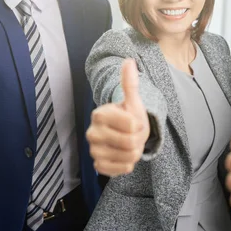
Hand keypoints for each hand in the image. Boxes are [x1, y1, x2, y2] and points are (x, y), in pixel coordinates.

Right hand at [86, 59, 149, 176]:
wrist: (124, 135)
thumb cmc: (128, 116)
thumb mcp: (132, 101)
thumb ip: (129, 83)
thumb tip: (129, 61)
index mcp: (99, 115)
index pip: (131, 124)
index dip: (139, 124)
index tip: (134, 121)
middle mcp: (92, 133)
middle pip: (130, 142)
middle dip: (138, 139)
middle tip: (133, 135)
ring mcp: (93, 150)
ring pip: (128, 157)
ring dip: (135, 152)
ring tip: (129, 145)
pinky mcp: (98, 165)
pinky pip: (120, 170)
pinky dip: (127, 165)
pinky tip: (124, 156)